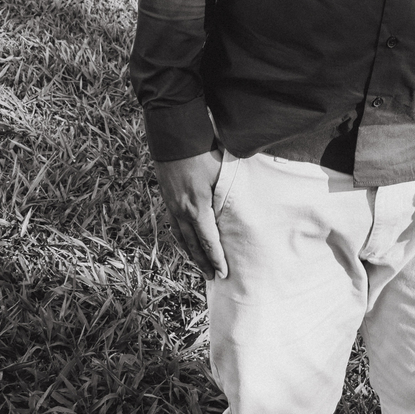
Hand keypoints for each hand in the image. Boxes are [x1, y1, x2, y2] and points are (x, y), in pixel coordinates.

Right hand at [153, 148, 227, 279]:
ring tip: (199, 264)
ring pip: (181, 237)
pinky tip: (186, 241)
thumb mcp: (221, 170)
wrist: (174, 136)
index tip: (223, 272)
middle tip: (212, 277)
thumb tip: (246, 200)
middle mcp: (182, 210)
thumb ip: (230, 189)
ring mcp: (172, 205)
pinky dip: (182, 237)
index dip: (215, 258)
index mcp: (197, 206)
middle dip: (203, 262)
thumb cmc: (202, 149)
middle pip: (193, 244)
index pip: (208, 240)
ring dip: (191, 252)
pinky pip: (174, 225)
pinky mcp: (168, 198)